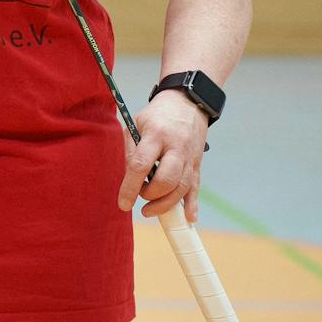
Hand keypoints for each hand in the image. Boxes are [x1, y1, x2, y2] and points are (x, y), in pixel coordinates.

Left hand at [118, 91, 210, 221]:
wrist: (187, 103)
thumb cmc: (157, 115)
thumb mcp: (137, 124)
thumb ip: (131, 149)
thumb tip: (127, 177)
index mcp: (156, 135)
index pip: (141, 165)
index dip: (130, 187)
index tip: (123, 203)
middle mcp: (176, 148)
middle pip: (167, 180)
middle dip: (151, 195)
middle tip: (140, 196)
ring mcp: (190, 157)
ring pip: (182, 188)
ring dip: (166, 204)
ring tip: (149, 210)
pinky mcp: (198, 164)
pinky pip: (196, 187)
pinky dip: (192, 204)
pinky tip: (189, 217)